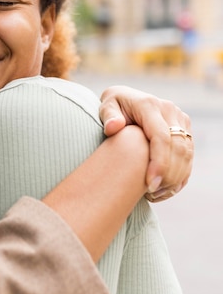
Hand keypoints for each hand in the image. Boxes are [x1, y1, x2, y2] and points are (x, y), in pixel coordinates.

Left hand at [98, 85, 192, 201]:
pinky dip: (180, 175)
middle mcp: (170, 110)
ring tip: (155, 194)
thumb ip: (108, 116)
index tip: (149, 185)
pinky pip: (188, 156)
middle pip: (178, 148)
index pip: (161, 137)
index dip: (159, 163)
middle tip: (152, 194)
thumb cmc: (112, 106)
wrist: (125, 99)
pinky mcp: (185, 129)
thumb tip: (114, 127)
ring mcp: (180, 120)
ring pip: (186, 154)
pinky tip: (166, 190)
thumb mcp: (105, 106)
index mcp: (149, 105)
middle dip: (168, 175)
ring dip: (175, 178)